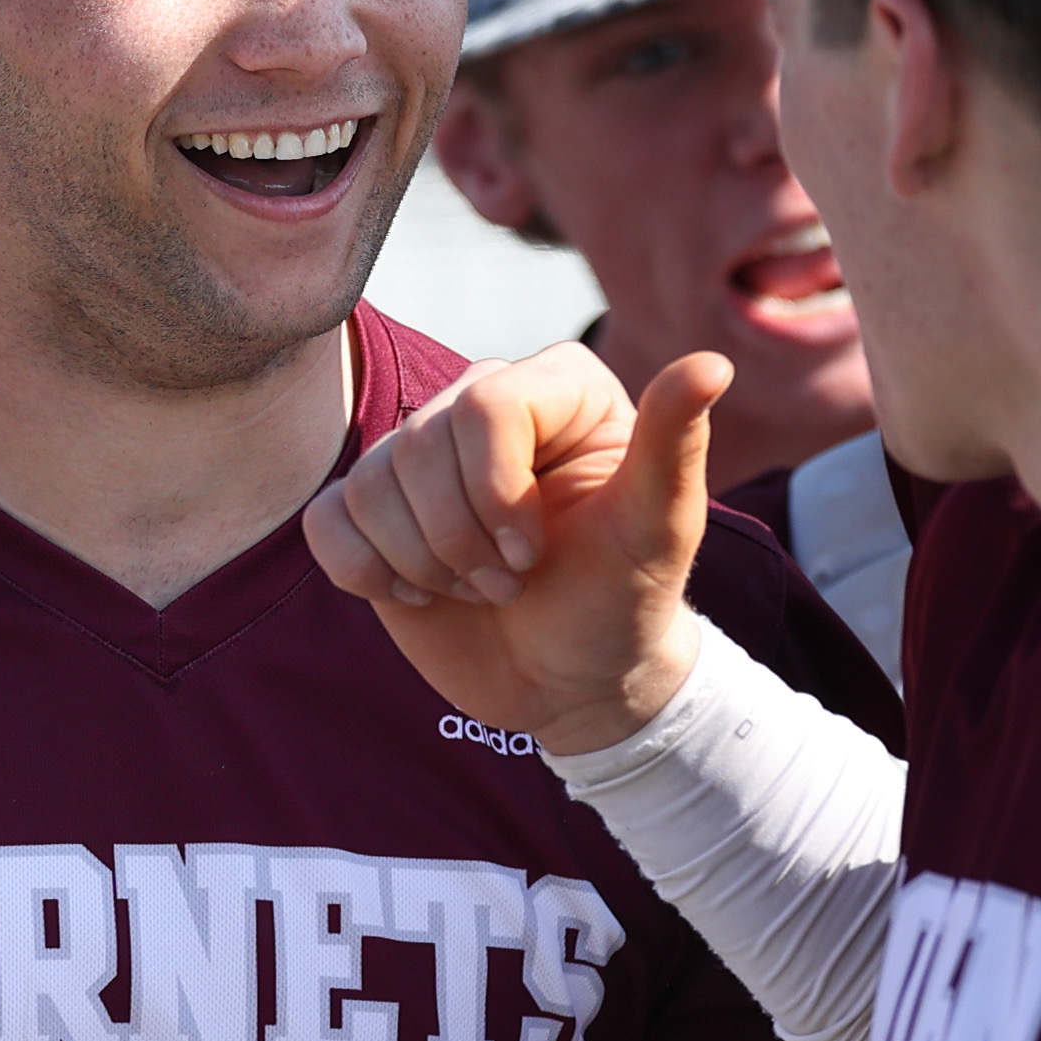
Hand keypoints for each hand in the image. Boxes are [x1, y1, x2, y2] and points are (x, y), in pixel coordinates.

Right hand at [299, 344, 725, 756]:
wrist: (574, 676)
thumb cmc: (625, 598)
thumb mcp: (660, 529)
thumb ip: (675, 445)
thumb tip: (712, 364)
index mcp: (555, 386)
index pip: (483, 409)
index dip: (496, 496)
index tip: (535, 554)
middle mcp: (481, 401)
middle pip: (417, 449)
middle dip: (460, 543)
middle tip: (511, 583)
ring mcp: (419, 454)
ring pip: (367, 487)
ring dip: (421, 566)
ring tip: (477, 591)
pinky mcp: (372, 508)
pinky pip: (327, 521)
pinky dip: (365, 572)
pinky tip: (418, 593)